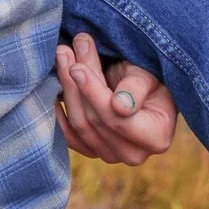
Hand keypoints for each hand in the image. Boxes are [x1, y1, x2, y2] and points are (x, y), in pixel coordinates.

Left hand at [56, 29, 175, 165]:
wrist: (139, 87)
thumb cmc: (149, 78)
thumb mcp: (148, 75)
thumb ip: (135, 88)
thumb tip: (119, 106)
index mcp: (156, 138)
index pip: (118, 119)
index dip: (94, 93)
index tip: (77, 67)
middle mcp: (134, 154)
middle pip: (95, 121)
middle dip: (77, 84)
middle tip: (64, 52)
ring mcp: (111, 156)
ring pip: (79, 125)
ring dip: (66, 89)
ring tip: (61, 57)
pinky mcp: (92, 151)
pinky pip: (69, 136)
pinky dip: (58, 113)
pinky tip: (52, 89)